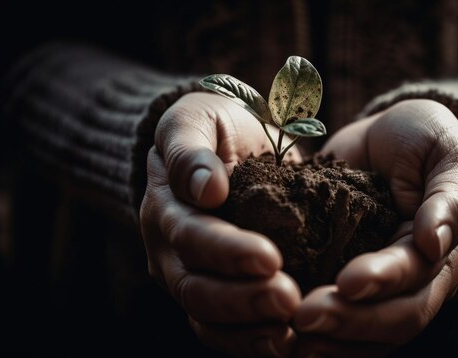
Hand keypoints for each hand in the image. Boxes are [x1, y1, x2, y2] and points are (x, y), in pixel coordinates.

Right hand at [139, 92, 301, 355]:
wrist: (224, 146)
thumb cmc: (212, 128)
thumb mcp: (194, 119)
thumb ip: (190, 150)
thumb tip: (206, 190)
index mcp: (165, 209)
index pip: (190, 238)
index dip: (226, 251)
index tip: (269, 256)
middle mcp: (172, 253)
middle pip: (197, 289)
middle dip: (243, 299)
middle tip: (289, 300)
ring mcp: (192, 277)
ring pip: (210, 320)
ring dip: (251, 330)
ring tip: (291, 334)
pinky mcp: (219, 294)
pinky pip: (230, 330)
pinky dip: (256, 341)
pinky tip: (292, 343)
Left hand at [292, 99, 457, 355]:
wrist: (389, 140)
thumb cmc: (424, 141)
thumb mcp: (449, 155)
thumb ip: (451, 197)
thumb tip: (436, 242)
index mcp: (443, 252)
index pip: (416, 277)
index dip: (383, 282)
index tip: (346, 282)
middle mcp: (416, 281)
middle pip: (393, 320)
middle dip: (350, 321)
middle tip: (303, 317)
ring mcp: (383, 290)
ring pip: (368, 336)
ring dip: (331, 340)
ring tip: (291, 336)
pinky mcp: (350, 285)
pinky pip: (343, 328)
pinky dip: (321, 338)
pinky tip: (287, 340)